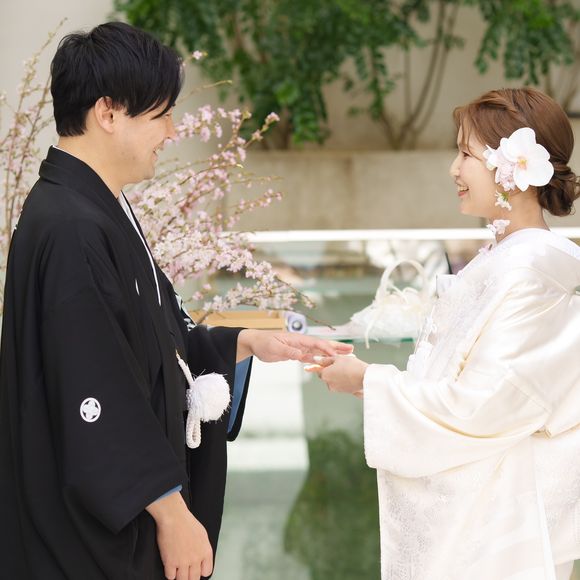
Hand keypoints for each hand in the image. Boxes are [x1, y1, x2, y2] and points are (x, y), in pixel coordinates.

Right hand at [146, 493, 212, 579]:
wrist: (174, 517)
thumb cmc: (186, 521)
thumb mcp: (202, 534)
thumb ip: (203, 548)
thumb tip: (201, 558)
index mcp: (205, 551)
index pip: (207, 571)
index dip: (200, 571)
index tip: (196, 569)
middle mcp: (196, 558)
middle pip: (194, 578)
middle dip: (190, 576)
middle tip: (186, 571)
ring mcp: (183, 562)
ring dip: (179, 575)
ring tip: (177, 569)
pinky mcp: (170, 562)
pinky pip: (170, 576)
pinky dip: (170, 573)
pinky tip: (170, 566)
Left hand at [237, 329, 352, 362]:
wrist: (255, 343)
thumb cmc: (263, 342)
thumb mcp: (274, 347)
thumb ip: (288, 351)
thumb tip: (300, 355)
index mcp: (297, 339)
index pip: (315, 343)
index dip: (327, 349)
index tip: (337, 355)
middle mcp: (301, 342)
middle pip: (321, 345)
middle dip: (336, 347)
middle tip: (351, 350)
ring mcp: (299, 348)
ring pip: (318, 351)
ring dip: (331, 354)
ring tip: (345, 356)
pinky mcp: (295, 354)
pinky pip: (311, 357)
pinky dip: (320, 359)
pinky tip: (328, 363)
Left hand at [306, 354, 368, 395]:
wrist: (365, 377)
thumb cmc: (352, 366)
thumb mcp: (338, 358)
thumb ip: (325, 359)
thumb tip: (316, 360)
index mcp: (325, 374)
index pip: (317, 369)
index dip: (315, 366)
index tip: (307, 367)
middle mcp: (329, 383)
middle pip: (325, 375)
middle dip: (329, 369)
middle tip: (338, 363)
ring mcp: (336, 389)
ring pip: (333, 379)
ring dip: (336, 374)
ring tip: (347, 368)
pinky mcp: (344, 391)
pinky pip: (340, 384)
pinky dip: (342, 379)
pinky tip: (350, 374)